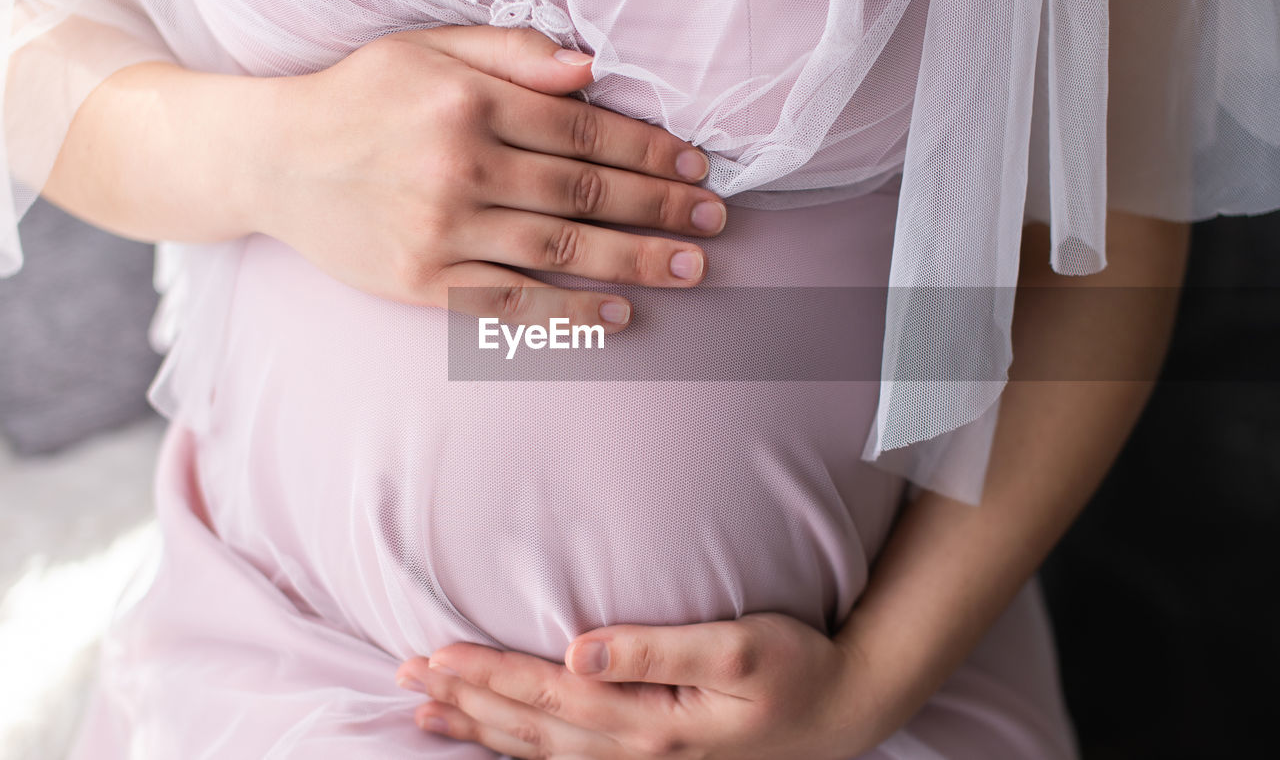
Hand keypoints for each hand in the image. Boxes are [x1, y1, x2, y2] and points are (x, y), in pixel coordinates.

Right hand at [247, 25, 724, 330]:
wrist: (271, 159)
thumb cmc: (358, 98)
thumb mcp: (425, 48)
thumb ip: (511, 54)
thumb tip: (593, 67)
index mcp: (468, 103)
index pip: (584, 129)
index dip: (649, 150)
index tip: (697, 166)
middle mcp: (460, 167)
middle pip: (585, 192)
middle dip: (661, 207)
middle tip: (714, 222)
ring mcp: (441, 230)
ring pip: (559, 250)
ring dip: (634, 261)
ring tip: (690, 268)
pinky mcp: (422, 282)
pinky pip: (510, 300)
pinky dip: (568, 311)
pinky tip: (617, 315)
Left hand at [394, 613, 879, 758]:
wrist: (844, 711)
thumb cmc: (794, 666)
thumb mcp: (735, 646)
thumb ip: (654, 648)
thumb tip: (579, 645)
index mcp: (649, 723)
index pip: (546, 695)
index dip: (486, 675)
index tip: (432, 655)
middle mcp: (637, 756)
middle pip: (530, 729)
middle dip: (466, 702)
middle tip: (406, 678)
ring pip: (539, 753)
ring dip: (480, 731)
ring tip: (427, 713)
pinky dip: (521, 754)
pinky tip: (496, 744)